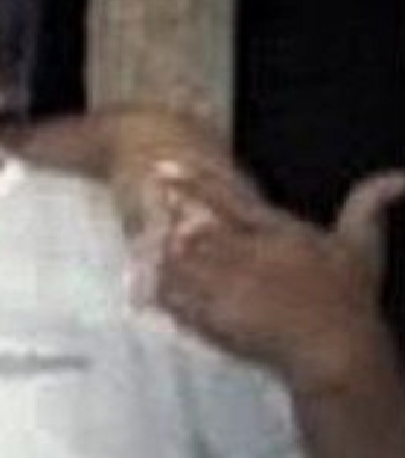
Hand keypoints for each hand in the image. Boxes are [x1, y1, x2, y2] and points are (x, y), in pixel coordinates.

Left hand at [153, 167, 404, 390]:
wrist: (337, 355)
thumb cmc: (350, 302)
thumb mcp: (362, 247)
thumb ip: (370, 204)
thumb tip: (401, 176)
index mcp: (277, 232)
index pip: (227, 199)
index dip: (191, 183)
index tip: (161, 169)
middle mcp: (248, 256)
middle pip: (191, 227)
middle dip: (166, 218)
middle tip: (148, 207)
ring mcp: (229, 288)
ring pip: (178, 262)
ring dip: (159, 252)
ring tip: (145, 244)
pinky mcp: (217, 318)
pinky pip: (176, 299)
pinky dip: (160, 289)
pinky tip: (150, 284)